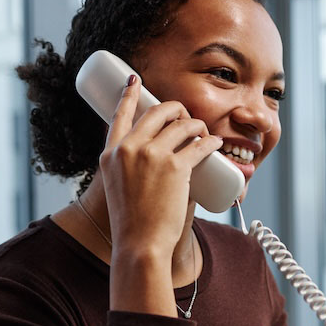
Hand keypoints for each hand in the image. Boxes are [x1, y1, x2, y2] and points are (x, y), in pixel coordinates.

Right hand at [100, 76, 223, 255]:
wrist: (140, 244)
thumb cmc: (133, 223)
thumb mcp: (118, 188)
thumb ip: (129, 169)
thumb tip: (157, 156)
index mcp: (110, 154)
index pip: (119, 114)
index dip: (129, 95)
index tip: (135, 81)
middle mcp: (129, 149)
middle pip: (158, 112)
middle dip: (177, 109)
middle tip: (186, 120)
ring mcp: (152, 156)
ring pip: (182, 124)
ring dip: (197, 125)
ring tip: (203, 135)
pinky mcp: (175, 167)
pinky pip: (199, 144)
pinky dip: (210, 142)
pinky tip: (215, 143)